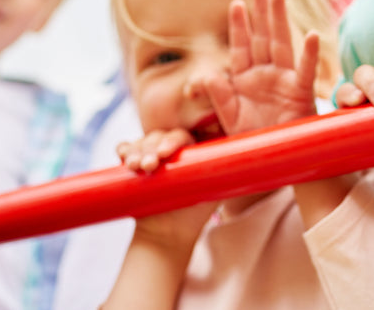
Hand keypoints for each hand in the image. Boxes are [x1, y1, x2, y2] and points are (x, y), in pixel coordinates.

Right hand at [116, 129, 217, 251]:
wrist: (168, 236)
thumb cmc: (194, 215)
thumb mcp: (212, 191)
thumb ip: (223, 173)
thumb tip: (250, 158)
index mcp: (194, 151)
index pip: (183, 137)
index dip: (173, 141)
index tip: (166, 154)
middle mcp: (174, 150)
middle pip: (161, 137)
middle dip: (152, 148)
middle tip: (149, 165)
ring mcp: (154, 155)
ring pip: (144, 142)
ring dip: (137, 150)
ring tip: (135, 166)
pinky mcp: (137, 163)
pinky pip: (129, 149)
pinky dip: (125, 149)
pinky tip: (122, 153)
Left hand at [201, 0, 319, 133]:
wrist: (277, 162)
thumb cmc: (254, 141)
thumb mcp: (231, 119)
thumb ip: (219, 97)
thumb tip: (206, 75)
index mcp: (245, 79)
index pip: (241, 47)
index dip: (239, 26)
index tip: (236, 4)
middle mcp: (265, 75)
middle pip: (263, 38)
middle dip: (262, 12)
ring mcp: (284, 81)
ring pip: (281, 45)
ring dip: (280, 20)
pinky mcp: (301, 93)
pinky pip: (305, 70)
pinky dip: (309, 53)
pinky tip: (312, 34)